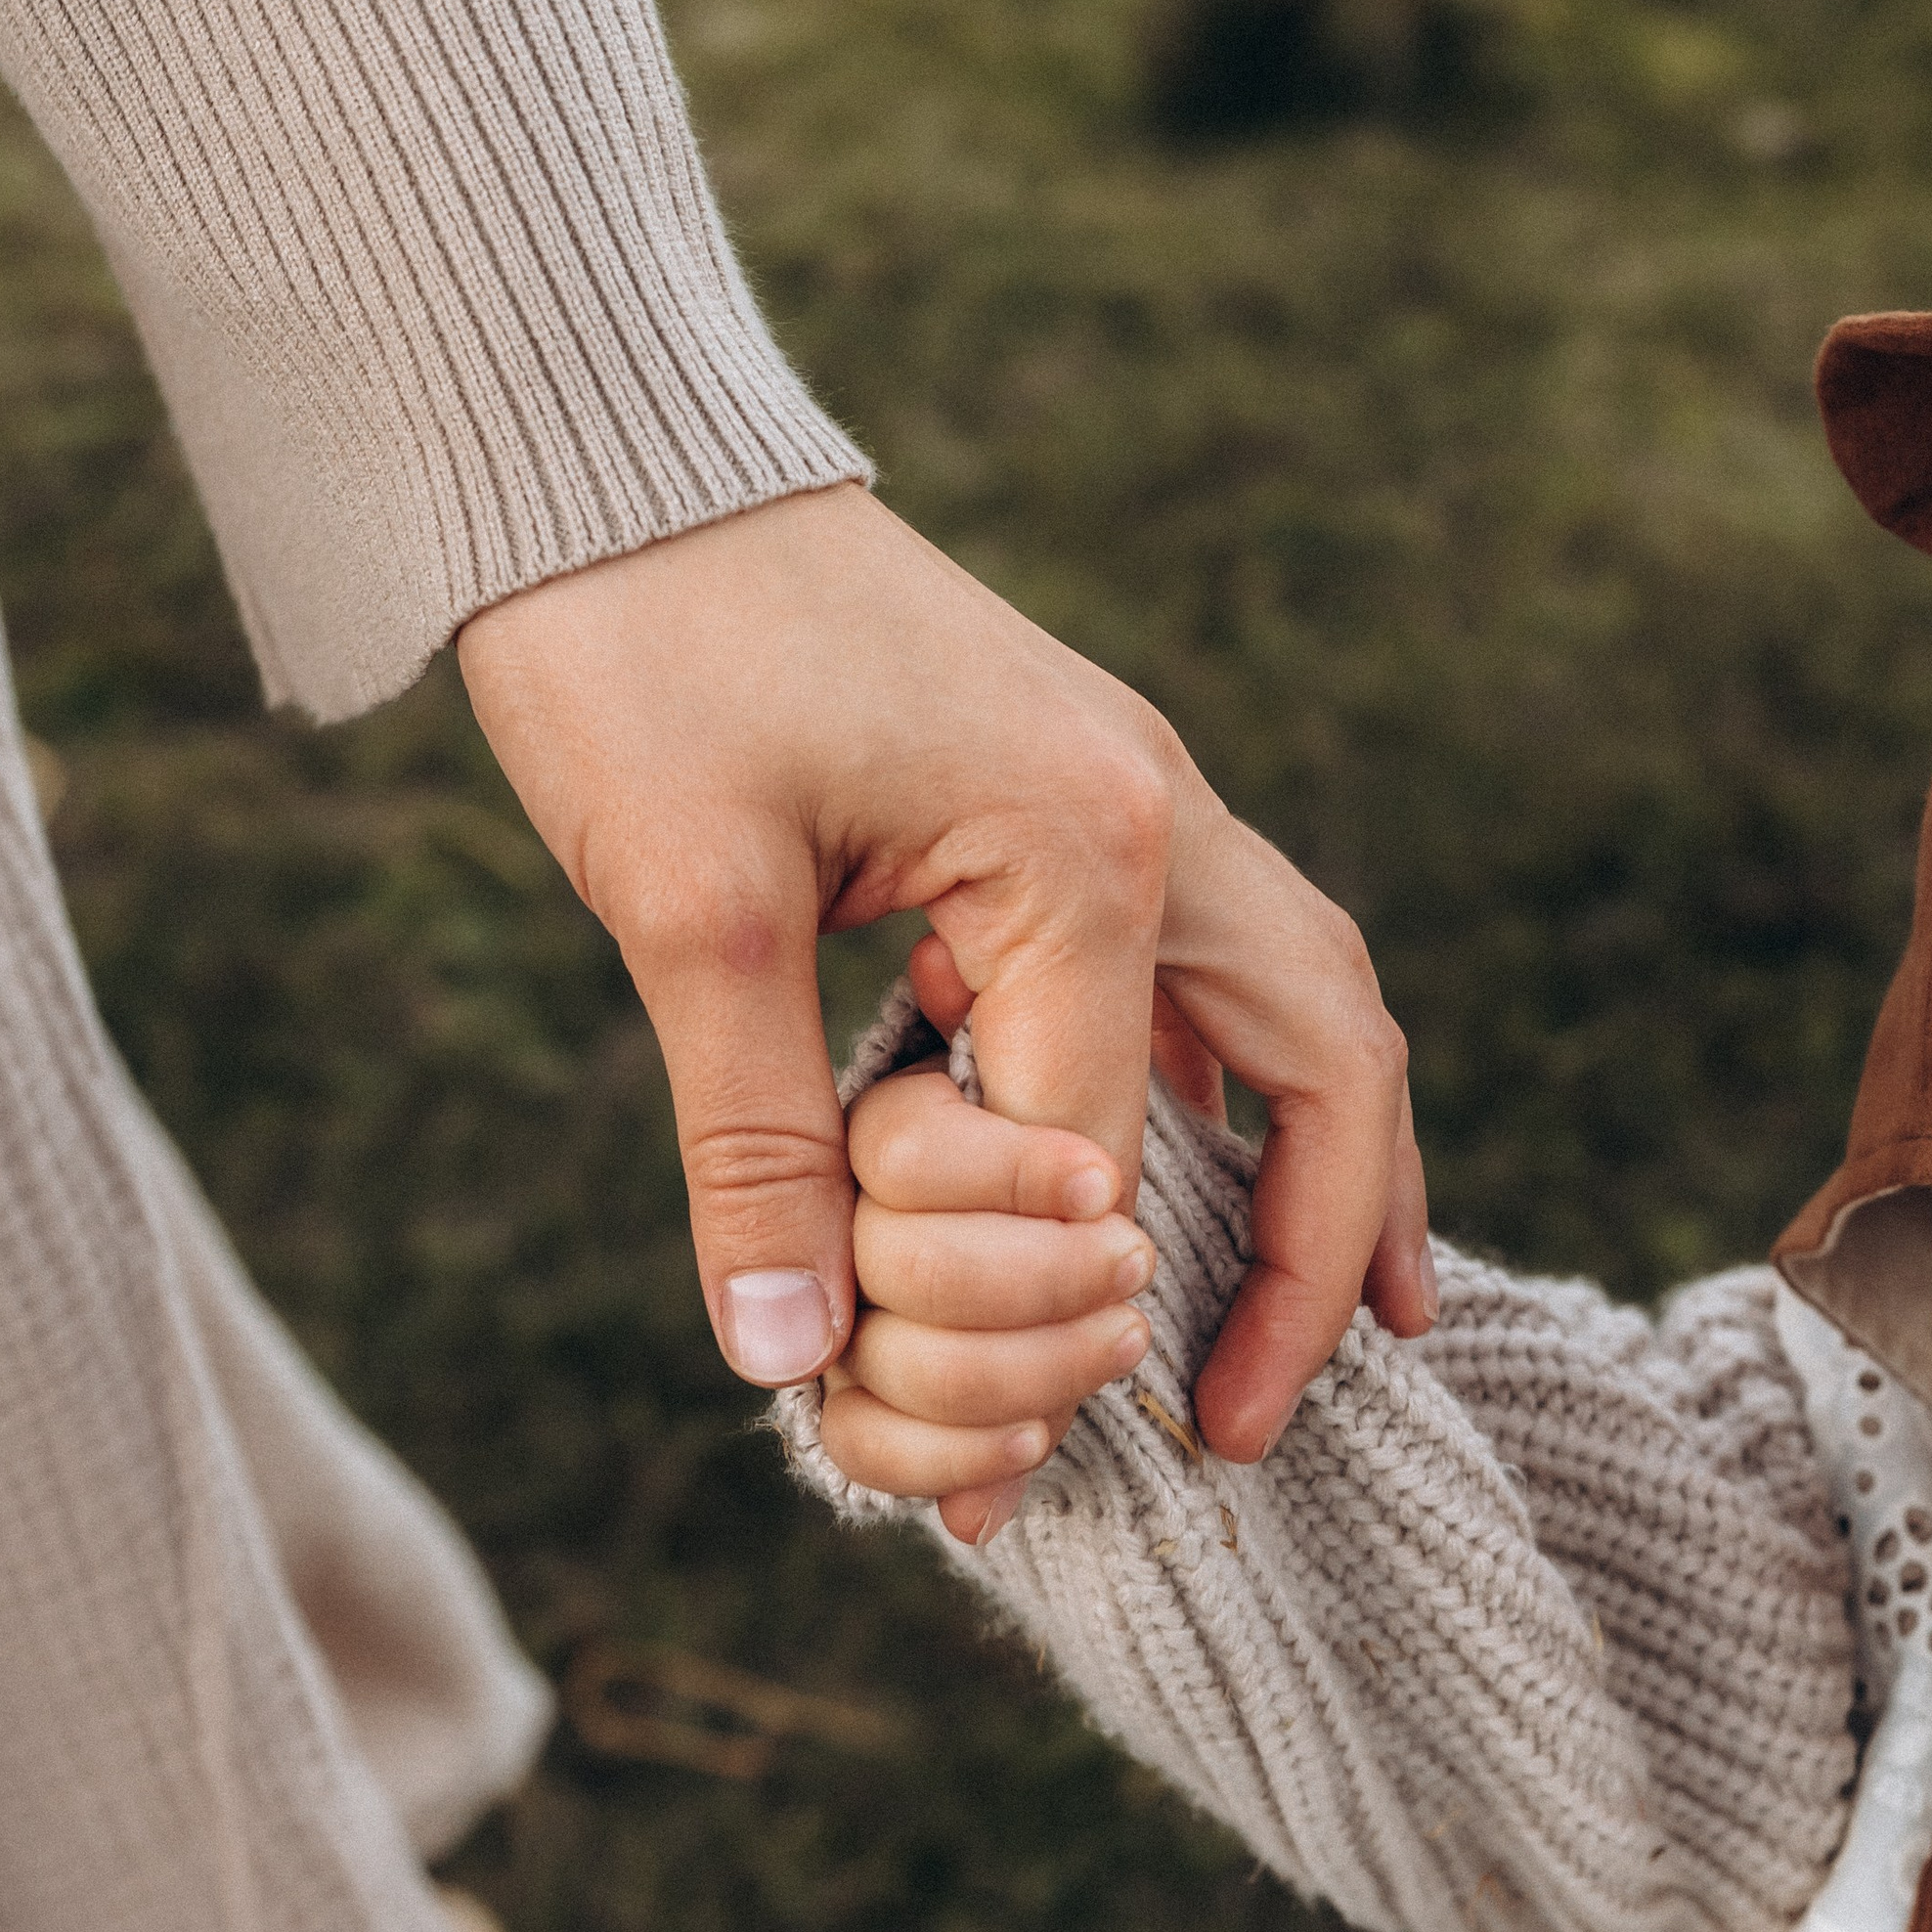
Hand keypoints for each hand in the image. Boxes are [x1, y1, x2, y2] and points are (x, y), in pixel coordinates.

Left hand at [456, 483, 1427, 1469]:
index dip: (1044, 1329)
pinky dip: (1229, 1089)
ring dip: (1320, 1169)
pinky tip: (1194, 1182)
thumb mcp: (685, 909)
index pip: (1102, 1154)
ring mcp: (1130, 792)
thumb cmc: (638, 651)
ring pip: (1298, 1007)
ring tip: (1332, 1329)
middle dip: (1314, 1258)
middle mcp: (1155, 813)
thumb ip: (754, 1146)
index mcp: (1088, 843)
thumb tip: (791, 1362)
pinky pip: (1205, 969)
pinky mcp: (1066, 795)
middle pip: (1326, 1063)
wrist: (599, 458)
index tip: (984, 1473)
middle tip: (1249, 1423)